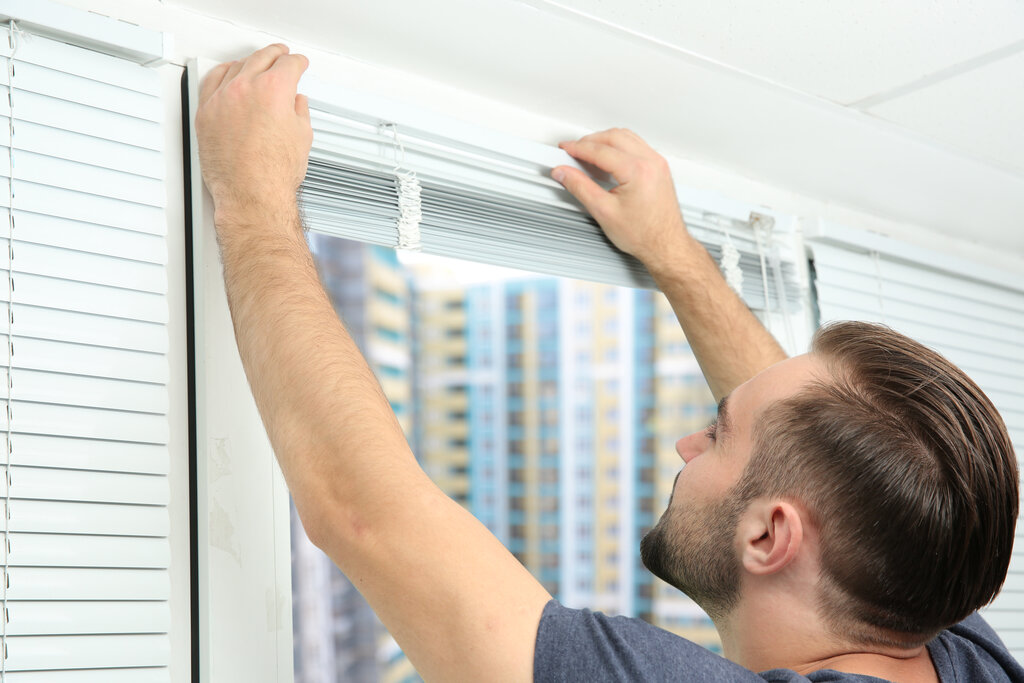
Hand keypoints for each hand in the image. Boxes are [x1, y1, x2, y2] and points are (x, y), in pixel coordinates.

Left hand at [195, 44, 312, 219]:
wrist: (251, 195)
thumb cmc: (274, 174)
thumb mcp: (302, 136)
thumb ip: (299, 112)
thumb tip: (297, 104)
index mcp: (273, 89)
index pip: (289, 65)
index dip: (298, 63)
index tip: (299, 64)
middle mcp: (245, 89)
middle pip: (261, 59)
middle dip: (276, 55)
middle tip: (282, 56)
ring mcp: (222, 100)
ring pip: (236, 67)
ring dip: (250, 62)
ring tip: (257, 63)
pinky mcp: (206, 114)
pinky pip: (211, 82)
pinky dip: (222, 74)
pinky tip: (227, 73)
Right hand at [553, 129, 692, 272]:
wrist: (666, 246)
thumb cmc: (644, 235)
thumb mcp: (604, 212)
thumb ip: (580, 187)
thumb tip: (565, 173)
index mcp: (638, 171)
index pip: (600, 150)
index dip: (578, 148)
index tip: (566, 150)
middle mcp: (651, 162)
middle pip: (613, 137)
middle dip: (590, 141)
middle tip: (573, 151)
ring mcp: (658, 163)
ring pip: (626, 137)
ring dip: (605, 141)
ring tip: (588, 154)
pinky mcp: (659, 168)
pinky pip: (636, 145)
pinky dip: (619, 146)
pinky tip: (608, 158)